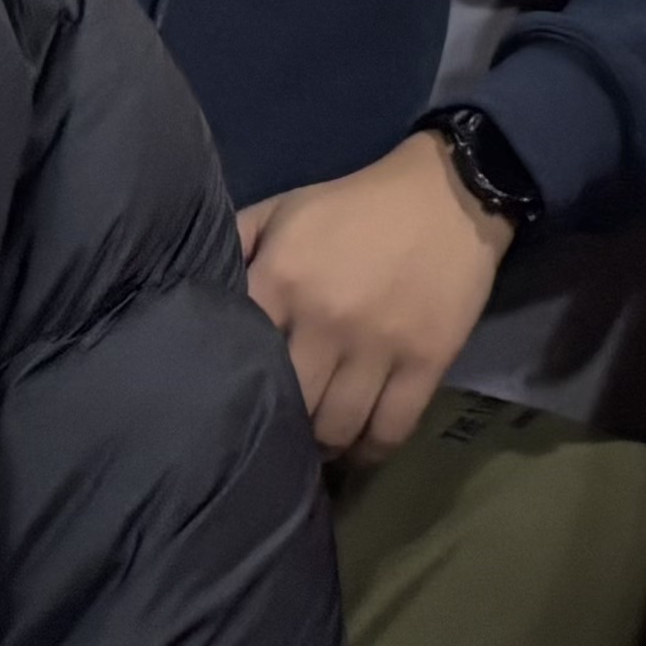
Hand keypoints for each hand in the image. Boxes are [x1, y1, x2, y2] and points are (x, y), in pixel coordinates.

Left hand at [236, 130, 514, 457]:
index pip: (237, 356)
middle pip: (288, 405)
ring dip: (324, 446)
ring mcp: (378, 344)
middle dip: (280, 423)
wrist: (449, 194)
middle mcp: (324, 319)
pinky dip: (372, 450)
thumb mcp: (283, 210)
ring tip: (318, 447)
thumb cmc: (355, 206)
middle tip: (279, 432)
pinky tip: (360, 449)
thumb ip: (235, 245)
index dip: (231, 385)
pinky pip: (391, 429)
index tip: (232, 401)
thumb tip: (196, 293)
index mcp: (280, 278)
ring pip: (336, 428)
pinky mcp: (426, 361)